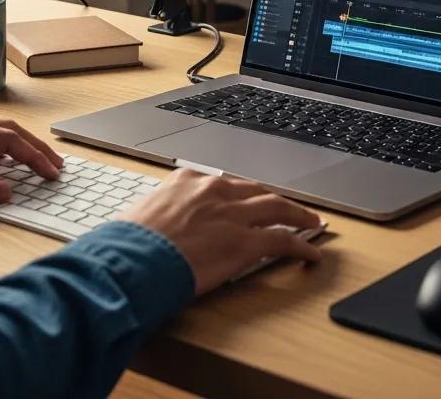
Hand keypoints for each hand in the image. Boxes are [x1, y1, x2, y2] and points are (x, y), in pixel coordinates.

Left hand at [0, 109, 62, 204]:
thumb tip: (6, 189)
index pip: (8, 140)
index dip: (33, 156)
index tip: (51, 172)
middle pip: (8, 130)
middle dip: (35, 148)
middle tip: (56, 166)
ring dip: (21, 144)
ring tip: (38, 161)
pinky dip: (2, 143)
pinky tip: (4, 157)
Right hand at [118, 169, 321, 294]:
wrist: (132, 259)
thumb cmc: (129, 243)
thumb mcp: (143, 214)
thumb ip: (162, 214)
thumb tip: (162, 228)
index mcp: (188, 180)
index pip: (224, 184)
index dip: (241, 194)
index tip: (247, 200)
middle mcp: (214, 190)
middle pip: (256, 190)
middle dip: (275, 199)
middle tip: (289, 207)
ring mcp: (232, 215)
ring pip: (277, 208)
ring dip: (297, 214)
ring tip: (310, 221)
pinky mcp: (245, 243)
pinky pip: (282, 241)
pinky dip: (301, 246)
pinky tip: (310, 253)